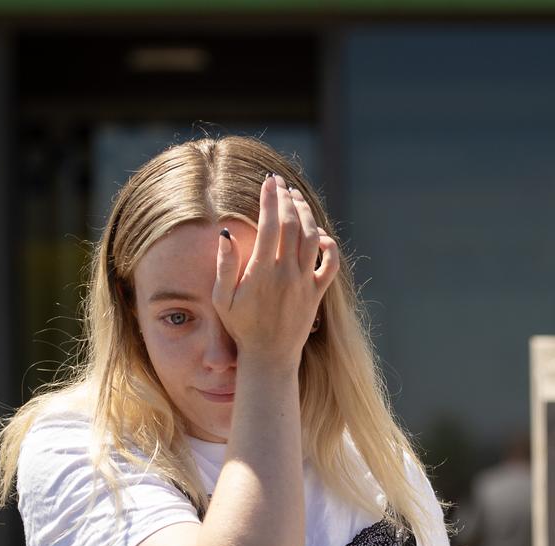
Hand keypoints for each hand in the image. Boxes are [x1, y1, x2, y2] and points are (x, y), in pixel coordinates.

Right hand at [212, 174, 338, 368]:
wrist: (269, 356)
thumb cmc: (241, 326)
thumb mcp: (222, 298)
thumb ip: (224, 265)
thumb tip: (224, 234)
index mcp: (262, 272)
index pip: (271, 225)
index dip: (270, 199)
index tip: (268, 181)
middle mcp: (287, 273)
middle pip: (293, 225)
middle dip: (287, 199)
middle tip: (280, 184)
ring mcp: (305, 282)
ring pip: (312, 238)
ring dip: (306, 214)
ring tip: (295, 199)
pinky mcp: (317, 292)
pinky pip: (331, 263)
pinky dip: (329, 245)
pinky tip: (319, 235)